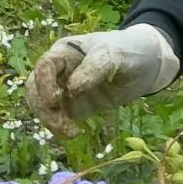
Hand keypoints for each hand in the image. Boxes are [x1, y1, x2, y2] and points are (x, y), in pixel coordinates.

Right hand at [25, 24, 178, 136]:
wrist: (147, 64)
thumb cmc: (128, 50)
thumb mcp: (114, 54)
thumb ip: (94, 69)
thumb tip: (72, 90)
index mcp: (64, 51)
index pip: (45, 66)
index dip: (45, 83)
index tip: (56, 99)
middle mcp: (59, 70)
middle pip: (35, 87)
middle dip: (43, 106)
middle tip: (60, 123)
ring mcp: (64, 88)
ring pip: (42, 105)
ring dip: (49, 120)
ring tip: (69, 132)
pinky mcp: (74, 106)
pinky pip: (57, 117)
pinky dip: (59, 127)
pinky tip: (72, 133)